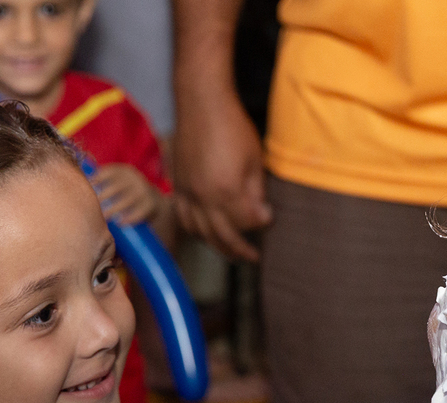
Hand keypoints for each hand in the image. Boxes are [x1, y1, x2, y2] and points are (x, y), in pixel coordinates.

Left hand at [91, 164, 164, 226]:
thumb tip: (78, 181)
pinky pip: (139, 212)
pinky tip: (120, 223)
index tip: (88, 186)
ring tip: (103, 217)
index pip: (110, 171)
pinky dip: (129, 218)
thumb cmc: (127, 192)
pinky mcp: (151, 204)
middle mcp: (136, 179)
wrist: (154, 201)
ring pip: (127, 201)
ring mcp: (144, 192)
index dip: (97, 178)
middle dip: (103, 197)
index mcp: (126, 171)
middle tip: (92, 206)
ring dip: (113, 210)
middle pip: (116, 187)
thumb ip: (103, 181)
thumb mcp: (119, 182)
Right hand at [172, 88, 270, 261]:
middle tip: (252, 257)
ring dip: (215, 245)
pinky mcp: (177, 185)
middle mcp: (203, 197)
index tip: (269, 221)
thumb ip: (256, 193)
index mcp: (226, 191)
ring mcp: (187, 192)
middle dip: (238, 249)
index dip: (259, 225)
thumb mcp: (254, 159)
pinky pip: (184, 217)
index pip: (245, 223)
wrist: (201, 102)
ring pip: (199, 232)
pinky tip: (205, 231)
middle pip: (221, 236)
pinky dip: (195, 230)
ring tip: (230, 249)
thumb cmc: (232, 126)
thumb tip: (262, 218)